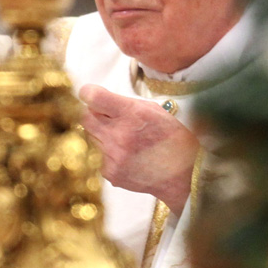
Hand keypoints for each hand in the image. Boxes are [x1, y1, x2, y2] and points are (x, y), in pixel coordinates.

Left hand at [79, 84, 200, 212]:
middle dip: (94, 114)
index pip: (93, 98)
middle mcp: (119, 135)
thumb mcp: (152, 109)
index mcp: (131, 114)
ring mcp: (113, 156)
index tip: (91, 95)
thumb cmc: (169, 137)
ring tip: (123, 139)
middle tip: (107, 117)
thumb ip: (123, 103)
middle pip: (85, 117)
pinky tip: (126, 155)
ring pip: (91, 137)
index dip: (89, 94)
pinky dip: (108, 153)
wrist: (182, 173)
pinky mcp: (110, 173)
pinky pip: (98, 156)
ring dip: (102, 134)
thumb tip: (98, 100)